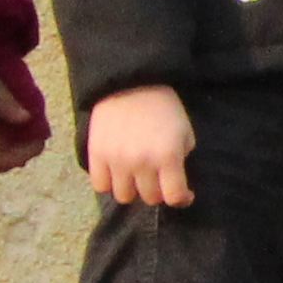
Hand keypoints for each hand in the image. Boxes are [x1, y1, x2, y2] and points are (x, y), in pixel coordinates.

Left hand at [0, 58, 50, 177]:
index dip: (20, 154)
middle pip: (31, 143)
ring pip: (20, 143)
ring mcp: (12, 112)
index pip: (36, 136)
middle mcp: (25, 109)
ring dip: (8, 157)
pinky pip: (7, 138)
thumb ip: (3, 96)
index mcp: (28, 100)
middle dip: (13, 159)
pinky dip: (1, 152)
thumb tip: (24, 118)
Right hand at [84, 83, 195, 209]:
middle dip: (157, 191)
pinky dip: (109, 183)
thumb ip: (182, 158)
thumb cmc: (163, 107)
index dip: (181, 199)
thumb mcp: (185, 131)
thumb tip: (175, 180)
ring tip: (135, 177)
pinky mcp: (97, 155)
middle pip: (150, 198)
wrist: (131, 84)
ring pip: (124, 197)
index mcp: (168, 156)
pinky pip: (100, 186)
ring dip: (132, 190)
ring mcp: (117, 161)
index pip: (174, 197)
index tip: (183, 195)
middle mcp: (142, 162)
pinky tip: (116, 173)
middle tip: (158, 180)